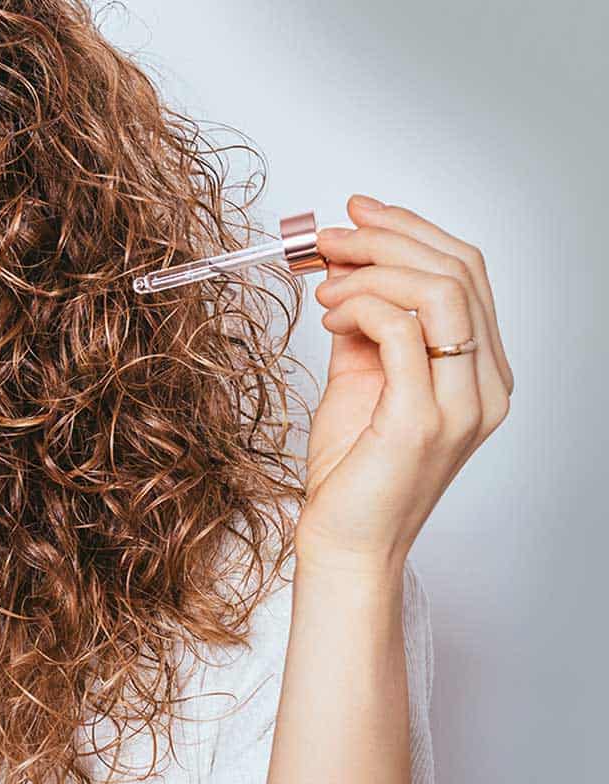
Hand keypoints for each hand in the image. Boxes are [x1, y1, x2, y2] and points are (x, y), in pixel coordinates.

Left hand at [297, 194, 512, 574]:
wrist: (346, 541)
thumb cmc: (353, 470)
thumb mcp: (362, 380)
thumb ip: (368, 327)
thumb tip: (348, 271)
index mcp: (480, 373)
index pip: (467, 274)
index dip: (412, 230)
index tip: (359, 213)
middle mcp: (486, 386)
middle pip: (458, 270)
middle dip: (387, 237)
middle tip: (331, 235)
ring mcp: (462, 404)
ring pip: (439, 290)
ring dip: (373, 267)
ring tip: (325, 280)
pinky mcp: (423, 419)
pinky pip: (403, 329)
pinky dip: (361, 305)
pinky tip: (330, 315)